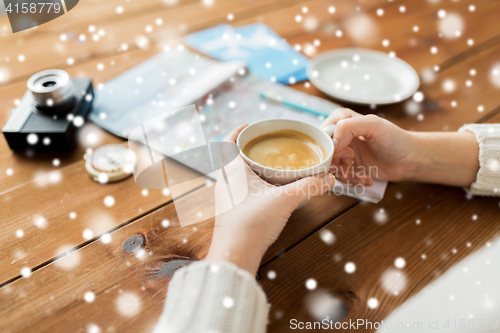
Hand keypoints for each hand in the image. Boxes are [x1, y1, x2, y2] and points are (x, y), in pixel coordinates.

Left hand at [205, 125, 334, 275]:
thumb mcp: (285, 200)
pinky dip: (250, 183)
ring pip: (236, 173)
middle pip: (233, 156)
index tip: (252, 126)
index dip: (239, 130)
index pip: (229, 141)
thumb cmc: (252, 223)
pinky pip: (238, 188)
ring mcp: (225, 197)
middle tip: (267, 145)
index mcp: (232, 170)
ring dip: (249, 166)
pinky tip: (266, 190)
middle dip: (250, 149)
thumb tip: (329, 178)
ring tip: (269, 165)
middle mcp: (225, 181)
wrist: (235, 253)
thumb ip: (309, 186)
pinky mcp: (229, 211)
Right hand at [322, 108, 416, 184]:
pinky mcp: (349, 167)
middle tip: (352, 161)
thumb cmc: (396, 139)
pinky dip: (352, 181)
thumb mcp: (373, 125)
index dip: (330, 146)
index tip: (346, 152)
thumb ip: (349, 127)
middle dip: (337, 162)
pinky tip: (366, 178)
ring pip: (330, 167)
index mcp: (343, 120)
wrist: (410, 160)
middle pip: (323, 152)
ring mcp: (344, 152)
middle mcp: (341, 135)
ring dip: (344, 174)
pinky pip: (340, 177)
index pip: (322, 133)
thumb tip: (331, 143)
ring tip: (360, 174)